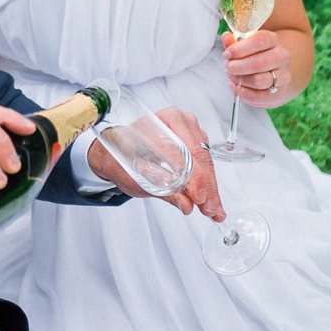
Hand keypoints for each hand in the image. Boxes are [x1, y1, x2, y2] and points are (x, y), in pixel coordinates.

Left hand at [87, 107, 224, 221]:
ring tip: (213, 209)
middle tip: (209, 209)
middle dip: (206, 186)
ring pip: (206, 160)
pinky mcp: (195, 138)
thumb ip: (164, 190)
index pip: (182, 152)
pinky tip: (211, 198)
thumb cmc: (122, 157)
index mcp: (158, 123)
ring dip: (211, 187)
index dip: (194, 178)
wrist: (117, 150)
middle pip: (199, 156)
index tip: (198, 198)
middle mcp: (176, 121)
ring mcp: (188, 128)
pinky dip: (209, 182)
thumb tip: (185, 204)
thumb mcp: (137, 177)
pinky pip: (206, 161)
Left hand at [221, 30, 290, 108]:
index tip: (227, 54)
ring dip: (241, 80)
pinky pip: (258, 96)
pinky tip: (238, 87)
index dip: (240, 48)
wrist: (272, 75)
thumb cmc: (254, 57)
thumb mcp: (243, 47)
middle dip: (238, 67)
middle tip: (228, 67)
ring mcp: (283, 76)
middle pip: (259, 63)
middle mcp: (281, 57)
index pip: (260, 40)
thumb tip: (226, 37)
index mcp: (272, 40)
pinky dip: (243, 92)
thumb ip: (233, 42)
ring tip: (233, 77)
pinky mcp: (279, 93)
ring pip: (259, 80)